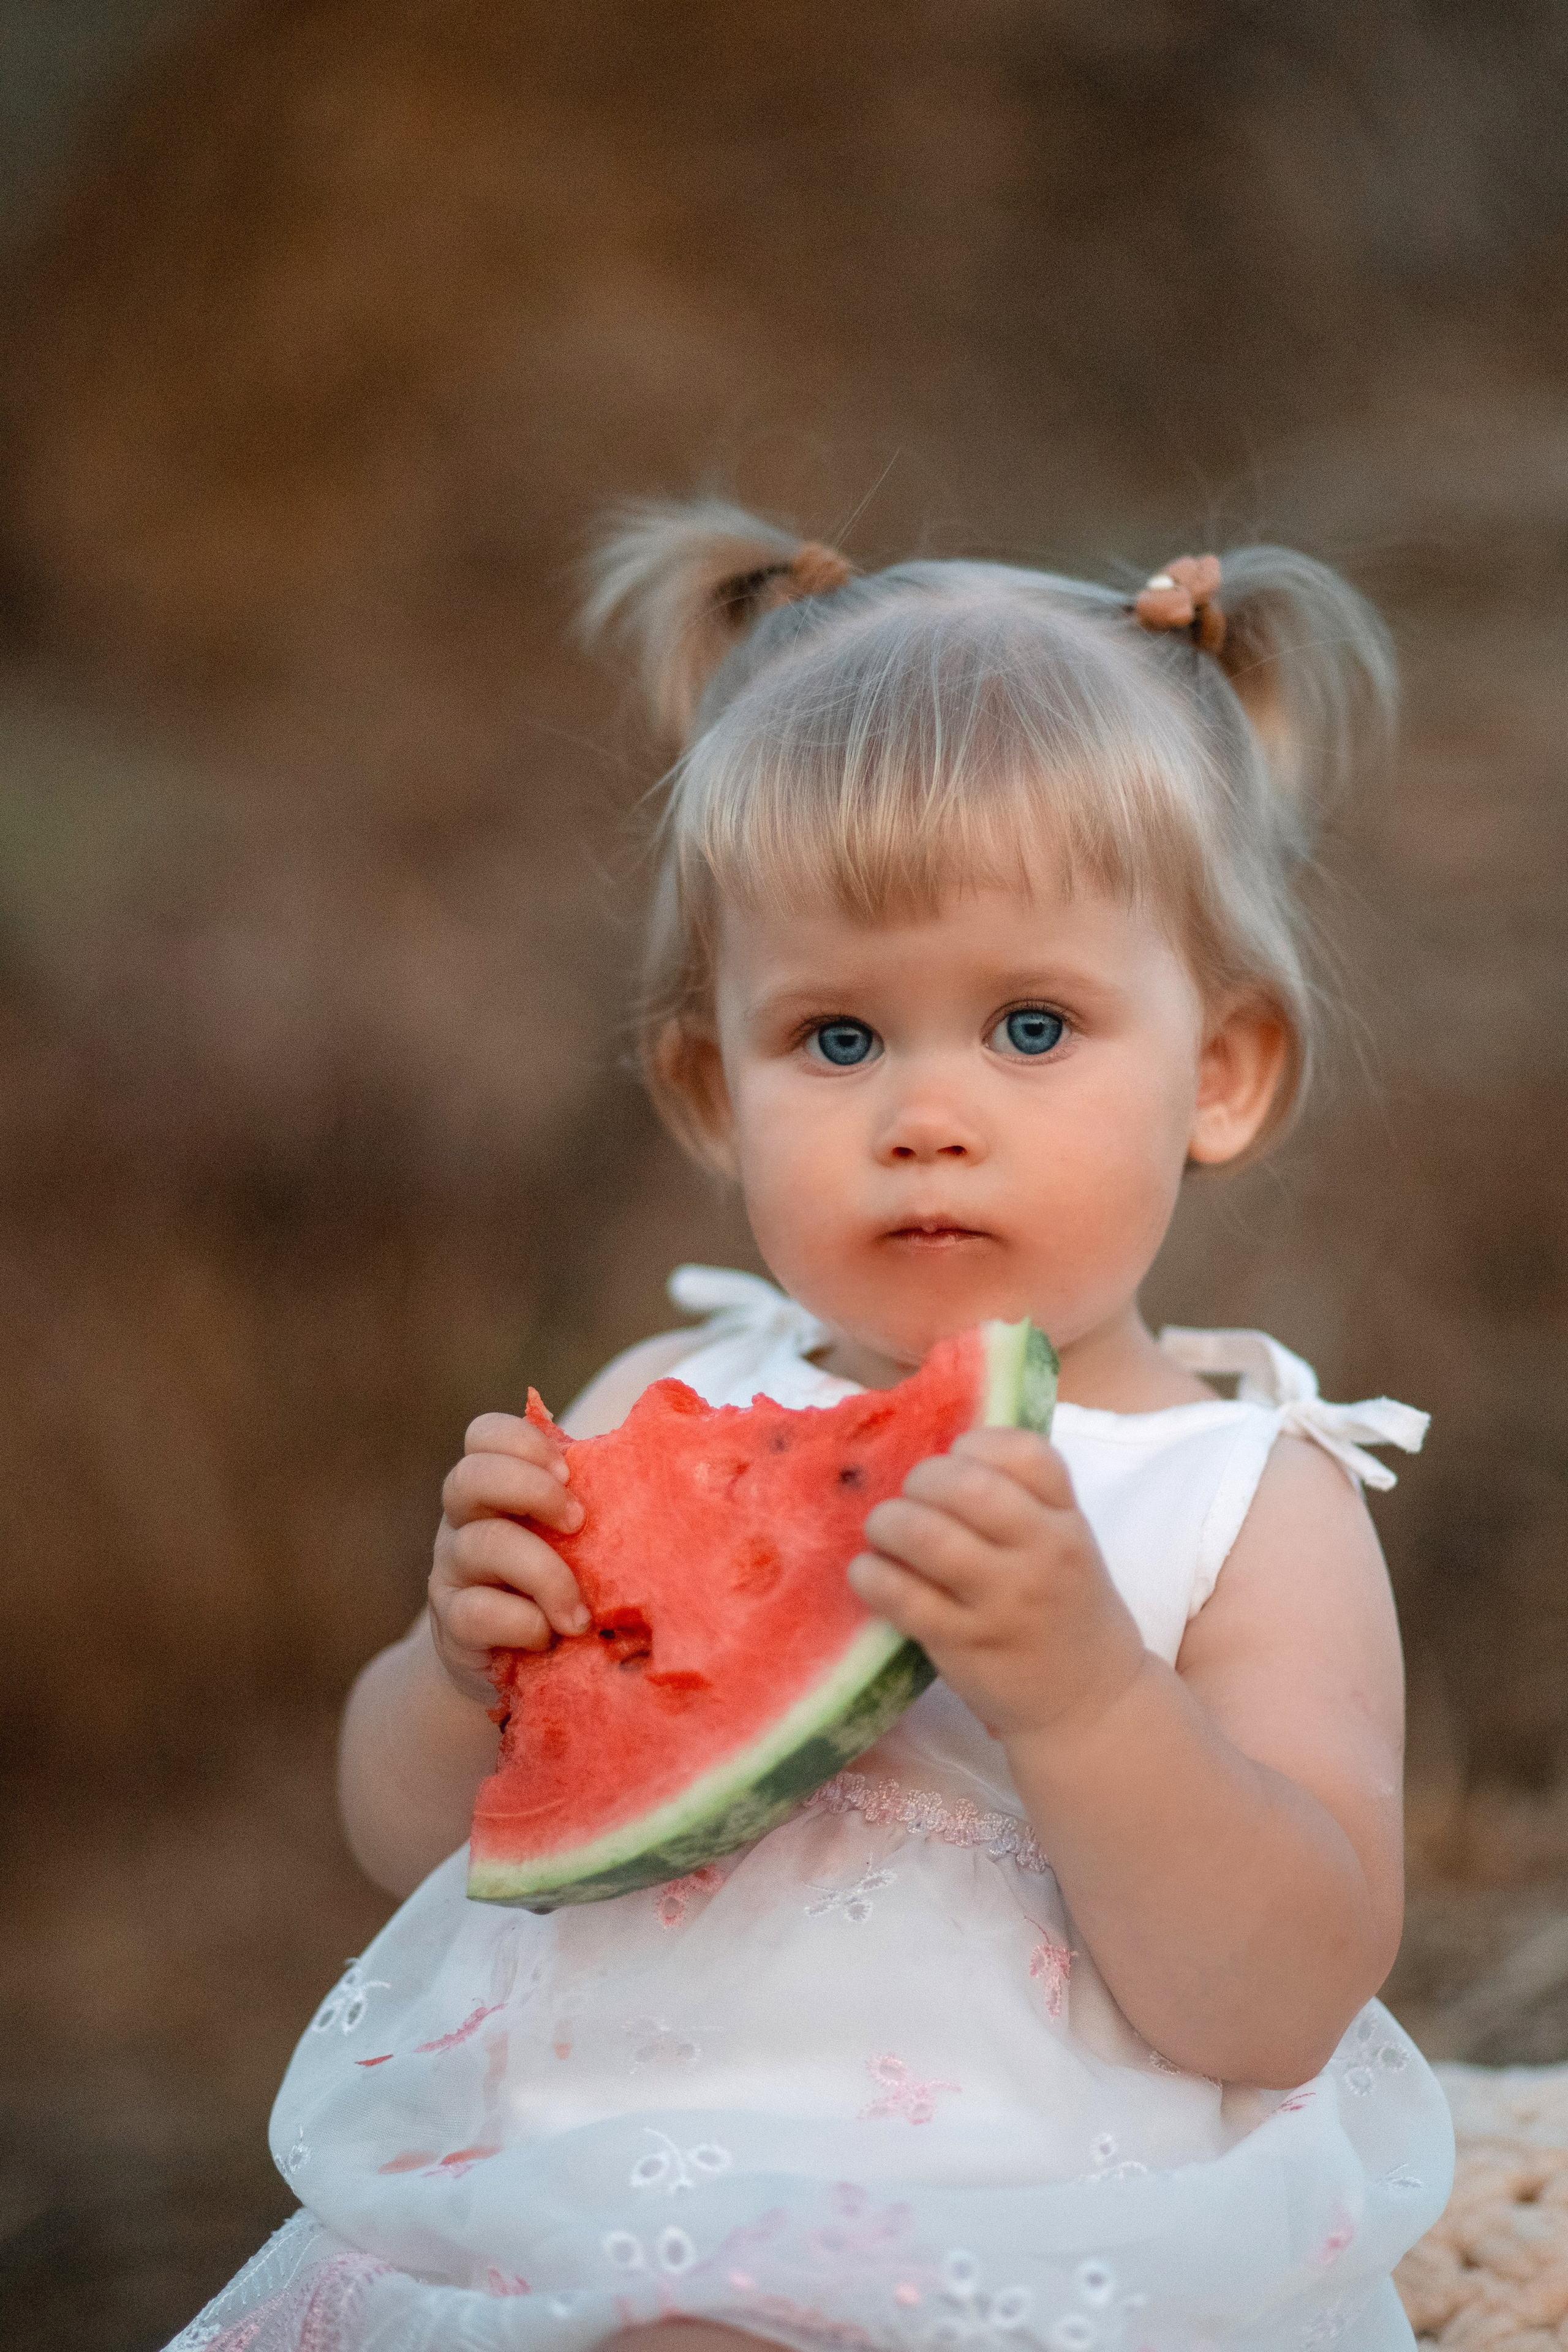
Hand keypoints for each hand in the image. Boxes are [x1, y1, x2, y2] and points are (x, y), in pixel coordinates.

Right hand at [429, 1413, 588, 1703]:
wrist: (522, 1671)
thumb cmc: (567, 1590)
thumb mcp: (580, 1542)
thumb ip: (603, 1503)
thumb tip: (694, 1461)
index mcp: (496, 1490)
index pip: (484, 1436)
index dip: (522, 1442)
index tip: (570, 1471)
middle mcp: (463, 1523)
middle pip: (468, 1477)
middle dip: (531, 1490)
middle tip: (578, 1521)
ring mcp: (451, 1573)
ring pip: (479, 1544)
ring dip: (544, 1573)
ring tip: (582, 1615)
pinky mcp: (452, 1626)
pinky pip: (474, 1612)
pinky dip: (522, 1623)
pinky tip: (550, 1637)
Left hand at [847, 1428, 1145, 1744]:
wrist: (1090, 1703)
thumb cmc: (1066, 1610)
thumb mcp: (1065, 1544)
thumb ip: (1021, 1500)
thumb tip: (938, 1457)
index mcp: (1067, 1521)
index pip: (1026, 1453)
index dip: (977, 1443)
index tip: (957, 1458)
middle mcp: (1041, 1554)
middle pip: (967, 1485)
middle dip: (922, 1480)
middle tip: (910, 1497)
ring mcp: (1003, 1602)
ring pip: (927, 1536)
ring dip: (888, 1523)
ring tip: (884, 1532)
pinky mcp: (965, 1644)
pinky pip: (902, 1596)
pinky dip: (871, 1575)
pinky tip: (869, 1574)